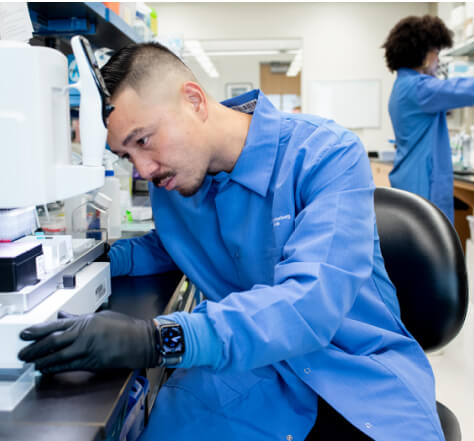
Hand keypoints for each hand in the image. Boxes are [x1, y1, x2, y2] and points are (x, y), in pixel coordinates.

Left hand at [18, 310, 158, 373]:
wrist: (139, 340)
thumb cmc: (124, 326)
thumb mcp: (100, 316)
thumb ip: (79, 318)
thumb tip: (63, 317)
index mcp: (85, 321)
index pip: (55, 326)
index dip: (38, 330)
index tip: (26, 334)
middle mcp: (84, 335)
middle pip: (53, 342)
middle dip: (35, 348)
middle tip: (23, 353)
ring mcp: (87, 349)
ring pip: (58, 356)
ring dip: (43, 361)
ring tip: (32, 363)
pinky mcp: (92, 362)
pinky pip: (69, 366)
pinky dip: (56, 368)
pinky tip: (47, 370)